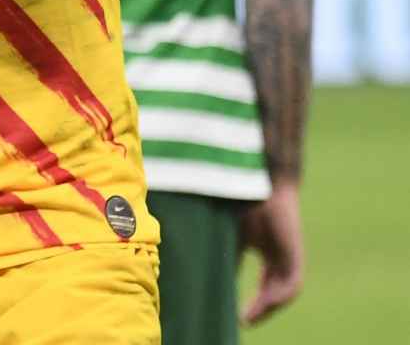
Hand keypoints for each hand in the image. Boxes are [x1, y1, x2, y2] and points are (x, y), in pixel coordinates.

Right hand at [239, 182, 304, 326]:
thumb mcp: (230, 235)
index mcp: (269, 251)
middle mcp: (282, 255)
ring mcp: (290, 254)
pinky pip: (291, 284)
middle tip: (242, 322)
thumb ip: (226, 256)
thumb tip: (205, 277)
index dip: (254, 303)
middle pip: (275, 291)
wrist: (258, 178)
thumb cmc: (240, 199)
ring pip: (284, 291)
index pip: (266, 284)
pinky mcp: (293, 252)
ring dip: (267, 307)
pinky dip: (277, 298)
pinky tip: (262, 305)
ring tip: (248, 318)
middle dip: (260, 310)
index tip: (237, 317)